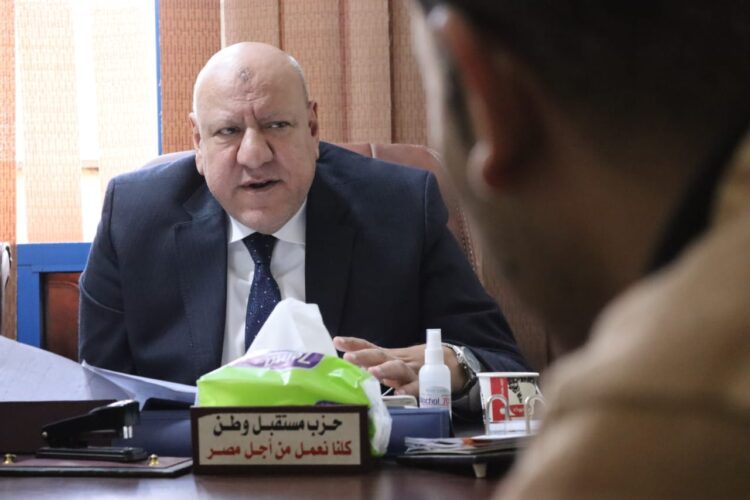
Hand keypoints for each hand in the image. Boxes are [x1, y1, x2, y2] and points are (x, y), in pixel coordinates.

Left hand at [332, 336, 465, 395]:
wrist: (446, 364)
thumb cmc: (411, 367)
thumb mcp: (392, 364)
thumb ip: (374, 366)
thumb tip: (348, 370)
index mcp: (388, 356)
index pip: (369, 346)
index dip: (353, 344)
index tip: (337, 341)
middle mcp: (397, 361)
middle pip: (380, 355)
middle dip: (364, 356)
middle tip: (349, 358)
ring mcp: (411, 372)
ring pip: (397, 368)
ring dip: (385, 370)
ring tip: (372, 373)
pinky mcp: (424, 384)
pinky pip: (416, 387)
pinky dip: (409, 390)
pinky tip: (400, 394)